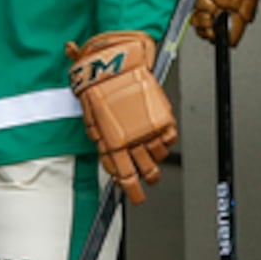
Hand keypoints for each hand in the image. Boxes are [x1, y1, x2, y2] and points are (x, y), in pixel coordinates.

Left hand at [67, 31, 176, 204]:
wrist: (115, 62)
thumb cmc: (98, 85)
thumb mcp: (90, 116)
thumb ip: (100, 137)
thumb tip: (106, 155)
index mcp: (111, 142)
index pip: (125, 174)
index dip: (131, 189)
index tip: (136, 196)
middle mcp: (132, 138)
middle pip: (145, 171)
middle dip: (146, 180)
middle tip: (147, 183)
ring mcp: (149, 128)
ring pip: (158, 156)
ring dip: (156, 161)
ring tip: (153, 160)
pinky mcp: (162, 116)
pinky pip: (170, 138)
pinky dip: (167, 141)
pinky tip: (161, 139)